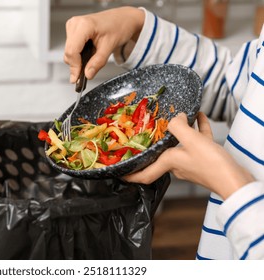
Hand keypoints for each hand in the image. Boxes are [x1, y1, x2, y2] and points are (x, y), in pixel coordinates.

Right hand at [64, 6, 144, 82]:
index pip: (72, 51)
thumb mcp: (110, 46)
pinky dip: (78, 55)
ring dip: (77, 60)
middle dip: (76, 65)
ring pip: (68, 51)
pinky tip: (88, 54)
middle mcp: (75, 24)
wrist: (123, 18)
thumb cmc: (118, 26)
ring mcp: (73, 26)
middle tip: (87, 72)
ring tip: (92, 58)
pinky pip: (71, 48)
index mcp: (84, 25)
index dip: (74, 67)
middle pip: (69, 52)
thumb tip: (88, 74)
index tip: (77, 78)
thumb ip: (98, 62)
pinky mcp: (73, 30)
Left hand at [124, 112, 253, 199]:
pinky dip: (196, 130)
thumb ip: (179, 126)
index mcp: (168, 163)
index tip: (120, 173)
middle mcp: (177, 165)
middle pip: (160, 154)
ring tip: (180, 116)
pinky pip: (196, 142)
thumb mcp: (191, 141)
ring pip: (179, 145)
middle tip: (147, 131)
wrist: (236, 180)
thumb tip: (176, 117)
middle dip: (154, 143)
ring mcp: (191, 163)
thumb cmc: (212, 164)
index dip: (130, 175)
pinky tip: (199, 117)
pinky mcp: (204, 160)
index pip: (144, 174)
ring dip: (178, 131)